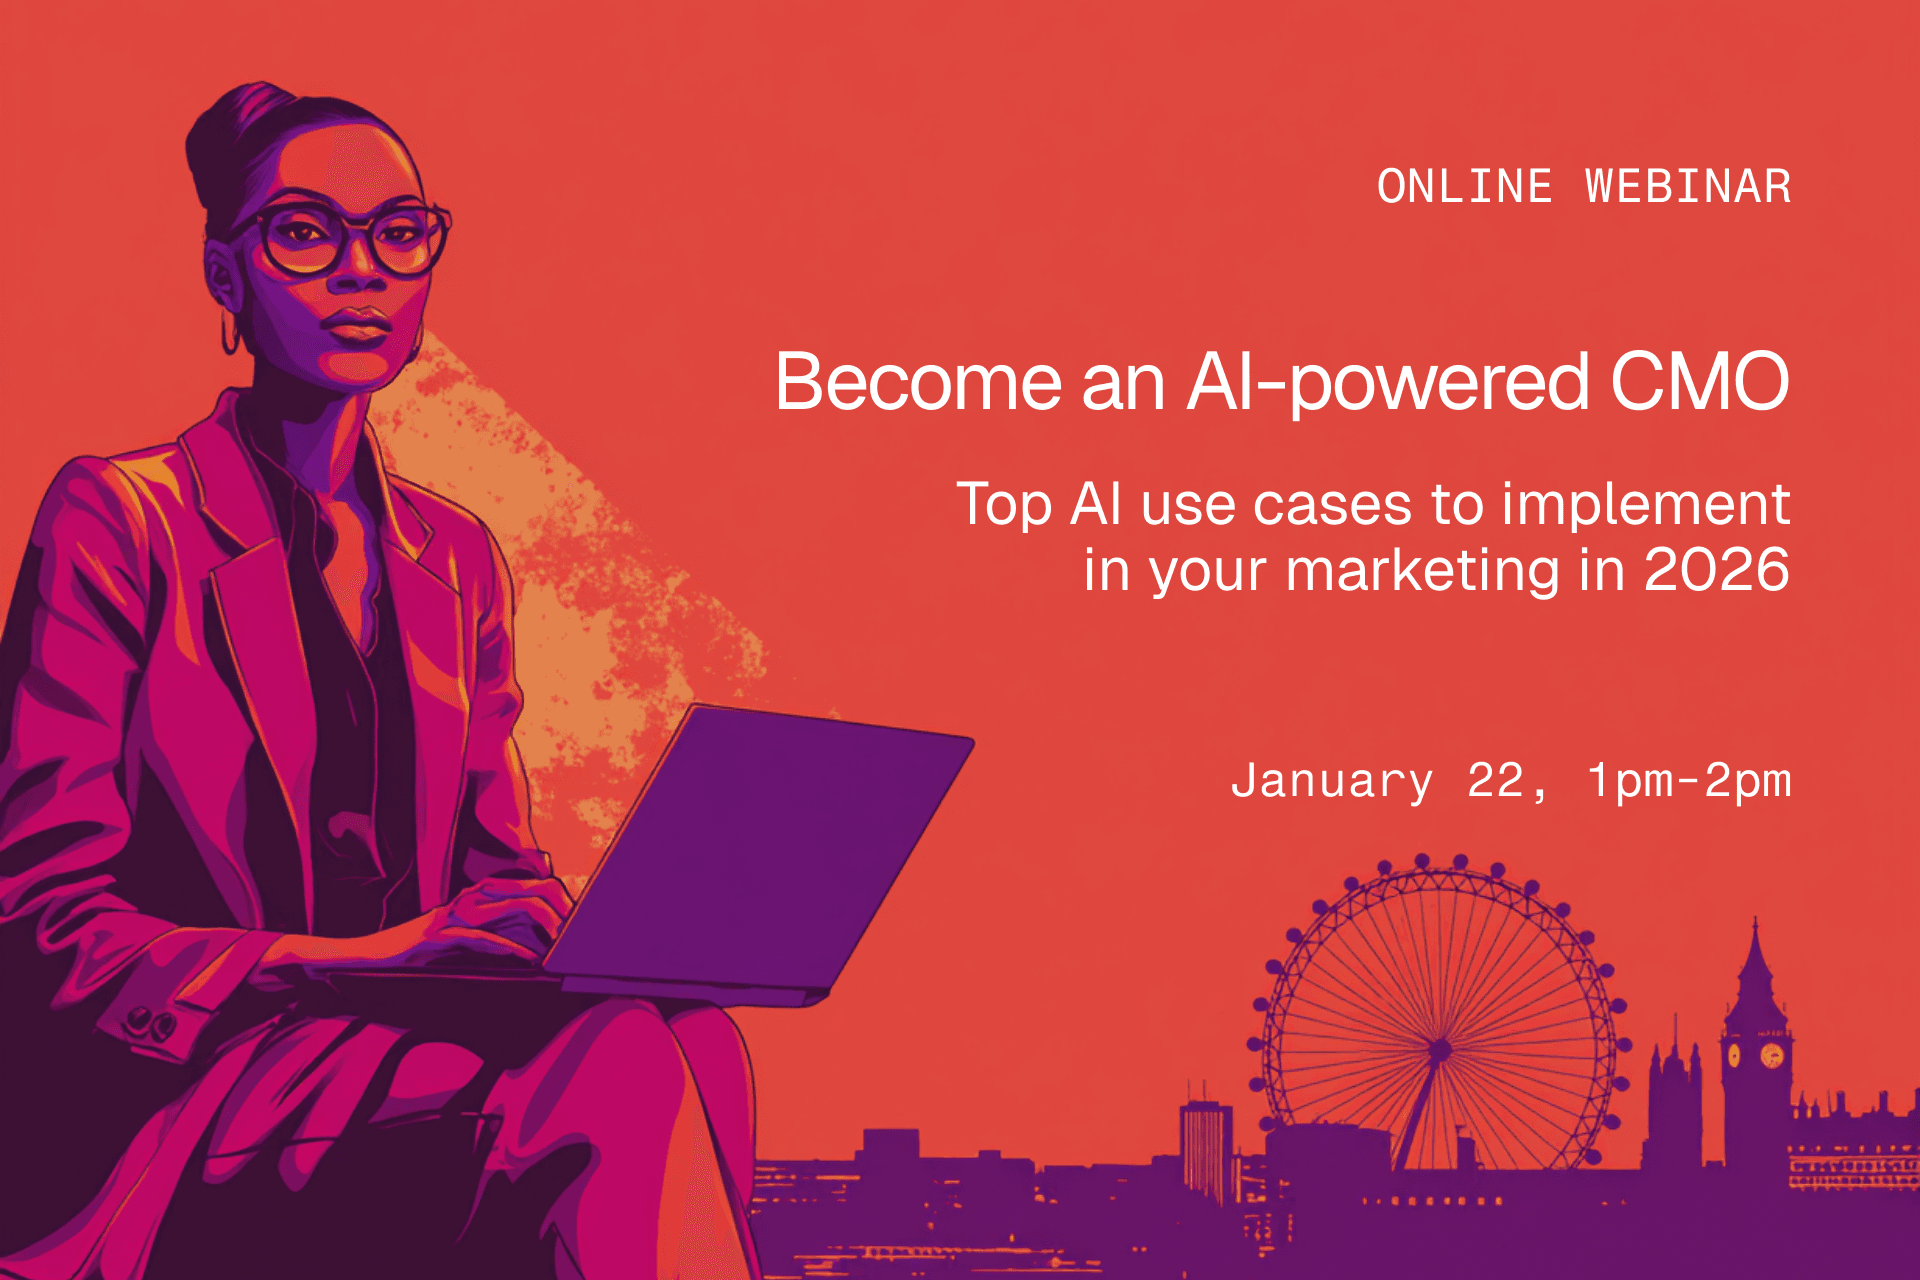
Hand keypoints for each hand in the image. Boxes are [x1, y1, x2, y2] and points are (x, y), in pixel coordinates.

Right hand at [251, 876, 574, 987]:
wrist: (362, 960)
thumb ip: (491, 938)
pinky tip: (527, 959)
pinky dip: (506, 948)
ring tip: (563, 945)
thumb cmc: (414, 957)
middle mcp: (465, 901)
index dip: (559, 901)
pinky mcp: (434, 938)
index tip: (582, 923)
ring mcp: (448, 916)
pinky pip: (478, 939)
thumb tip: (534, 948)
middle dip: (560, 911)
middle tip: (581, 936)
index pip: (528, 887)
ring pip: (507, 909)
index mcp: (474, 899)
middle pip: (526, 891)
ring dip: (540, 927)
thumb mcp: (459, 943)